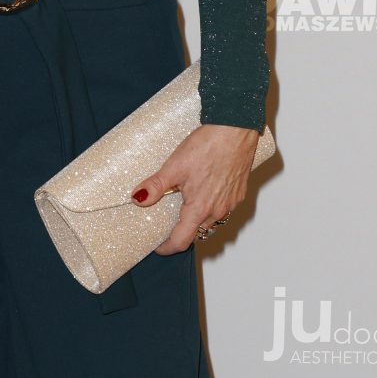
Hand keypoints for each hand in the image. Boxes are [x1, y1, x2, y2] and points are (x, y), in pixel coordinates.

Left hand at [132, 124, 260, 255]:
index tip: (158, 246)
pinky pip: (223, 210)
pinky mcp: (239, 194)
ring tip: (183, 206)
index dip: (167, 247)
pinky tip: (203, 193)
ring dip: (197, 220)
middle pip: (196, 233)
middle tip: (166, 223)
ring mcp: (231, 203)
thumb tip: (138, 198)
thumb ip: (156, 186)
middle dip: (181, 232)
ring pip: (211, 222)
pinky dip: (210, 209)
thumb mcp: (174, 166)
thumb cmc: (208, 145)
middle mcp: (218, 211)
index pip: (182, 241)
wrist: (236, 129)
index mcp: (200, 208)